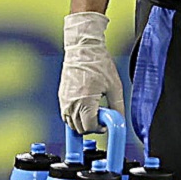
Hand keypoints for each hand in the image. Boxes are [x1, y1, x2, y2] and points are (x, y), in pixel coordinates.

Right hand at [59, 12, 125, 134]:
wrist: (83, 50)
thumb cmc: (99, 64)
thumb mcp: (115, 86)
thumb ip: (117, 106)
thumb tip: (119, 119)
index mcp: (85, 101)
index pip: (88, 127)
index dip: (98, 129)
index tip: (105, 124)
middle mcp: (71, 103)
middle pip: (78, 128)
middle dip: (91, 127)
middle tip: (101, 118)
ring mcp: (64, 100)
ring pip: (70, 123)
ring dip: (82, 122)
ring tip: (94, 111)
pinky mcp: (61, 96)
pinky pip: (66, 114)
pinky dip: (75, 116)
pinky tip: (86, 108)